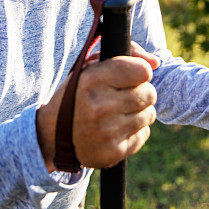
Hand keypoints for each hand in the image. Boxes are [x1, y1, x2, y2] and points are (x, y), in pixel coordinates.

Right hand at [37, 42, 160, 170]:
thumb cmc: (78, 94)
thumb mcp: (91, 68)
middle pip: (149, 93)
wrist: (52, 134)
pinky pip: (144, 134)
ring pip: (150, 114)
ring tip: (120, 111)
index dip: (140, 71)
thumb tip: (156, 62)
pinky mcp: (114, 152)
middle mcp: (100, 106)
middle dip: (141, 91)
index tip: (132, 75)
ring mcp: (108, 132)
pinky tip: (117, 128)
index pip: (142, 71)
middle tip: (124, 95)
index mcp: (92, 80)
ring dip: (139, 111)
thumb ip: (126, 56)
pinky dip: (135, 130)